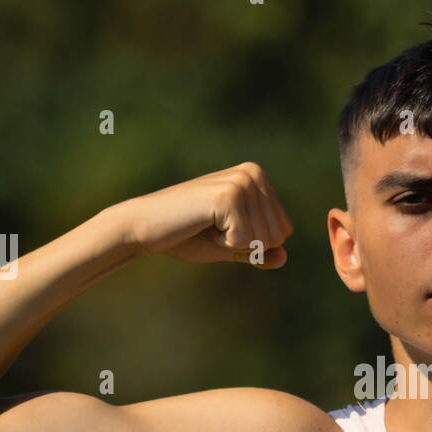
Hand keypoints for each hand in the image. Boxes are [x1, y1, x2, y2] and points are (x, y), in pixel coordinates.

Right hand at [120, 162, 293, 266]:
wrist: (146, 228)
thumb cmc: (186, 236)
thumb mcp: (230, 246)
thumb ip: (258, 251)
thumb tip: (284, 258)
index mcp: (257, 178)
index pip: (283, 231)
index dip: (253, 243)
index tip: (223, 229)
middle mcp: (253, 174)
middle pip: (277, 236)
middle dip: (247, 244)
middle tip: (214, 229)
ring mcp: (241, 182)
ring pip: (264, 239)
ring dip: (234, 243)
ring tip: (208, 225)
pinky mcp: (228, 196)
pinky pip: (246, 241)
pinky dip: (224, 243)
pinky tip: (203, 225)